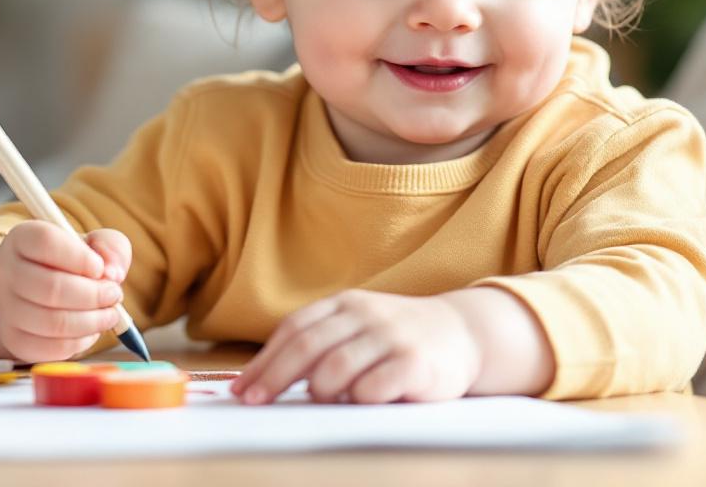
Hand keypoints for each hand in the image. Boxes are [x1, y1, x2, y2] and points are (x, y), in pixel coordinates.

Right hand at [0, 221, 131, 362]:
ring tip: (110, 314)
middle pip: (51, 288)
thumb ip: (111, 247)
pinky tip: (91, 330)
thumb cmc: (68, 262)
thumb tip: (113, 272)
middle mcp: (5, 271)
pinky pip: (50, 348)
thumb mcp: (92, 244)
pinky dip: (80, 342)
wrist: (32, 289)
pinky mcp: (14, 340)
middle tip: (114, 294)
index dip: (79, 257)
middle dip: (94, 295)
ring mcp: (6, 309)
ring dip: (92, 321)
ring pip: (52, 322)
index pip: (45, 242)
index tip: (100, 268)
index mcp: (22, 239)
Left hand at [230, 289, 484, 404]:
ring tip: (319, 401)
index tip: (242, 389)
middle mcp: (367, 314)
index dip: (264, 360)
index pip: (295, 329)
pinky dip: (355, 400)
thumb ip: (320, 342)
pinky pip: (372, 388)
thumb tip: (261, 378)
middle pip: (307, 347)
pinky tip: (357, 402)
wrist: (463, 332)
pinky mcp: (415, 363)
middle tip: (255, 402)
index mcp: (346, 303)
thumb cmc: (396, 337)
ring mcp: (392, 337)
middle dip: (274, 378)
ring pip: (335, 369)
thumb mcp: (358, 326)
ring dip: (318, 391)